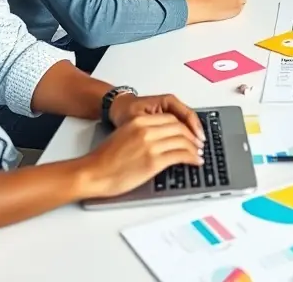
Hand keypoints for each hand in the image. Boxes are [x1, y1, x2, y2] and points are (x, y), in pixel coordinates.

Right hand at [79, 114, 202, 198]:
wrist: (92, 173)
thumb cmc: (104, 159)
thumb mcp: (124, 135)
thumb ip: (143, 133)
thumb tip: (161, 139)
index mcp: (139, 121)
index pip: (171, 118)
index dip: (185, 126)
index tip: (190, 133)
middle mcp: (146, 129)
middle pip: (180, 128)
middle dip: (193, 136)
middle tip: (198, 144)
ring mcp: (151, 145)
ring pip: (183, 141)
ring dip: (195, 148)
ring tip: (199, 154)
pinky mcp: (154, 161)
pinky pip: (181, 155)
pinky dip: (192, 158)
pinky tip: (195, 161)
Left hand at [108, 93, 204, 146]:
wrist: (118, 108)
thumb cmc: (125, 111)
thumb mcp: (138, 120)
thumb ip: (153, 130)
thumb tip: (169, 142)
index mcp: (166, 101)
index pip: (187, 114)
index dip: (194, 129)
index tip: (197, 141)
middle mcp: (171, 104)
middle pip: (189, 119)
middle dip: (195, 134)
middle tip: (200, 148)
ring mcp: (170, 111)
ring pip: (186, 124)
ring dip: (191, 136)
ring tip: (196, 149)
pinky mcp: (166, 118)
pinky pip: (179, 126)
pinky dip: (184, 136)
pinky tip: (185, 146)